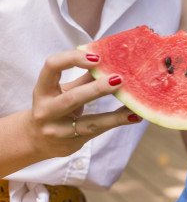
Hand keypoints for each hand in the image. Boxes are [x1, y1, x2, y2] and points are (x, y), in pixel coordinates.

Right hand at [26, 50, 140, 158]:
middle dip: (97, 89)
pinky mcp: (71, 143)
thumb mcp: (64, 90)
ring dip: (115, 115)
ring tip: (134, 108)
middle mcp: (46, 110)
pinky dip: (117, 123)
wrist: (37, 140)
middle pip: (73, 98)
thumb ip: (84, 78)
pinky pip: (98, 131)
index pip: (52, 66)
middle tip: (119, 79)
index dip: (72, 59)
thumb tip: (110, 61)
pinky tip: (134, 117)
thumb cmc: (55, 107)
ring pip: (89, 122)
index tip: (97, 57)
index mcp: (43, 90)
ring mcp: (57, 130)